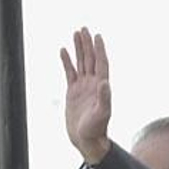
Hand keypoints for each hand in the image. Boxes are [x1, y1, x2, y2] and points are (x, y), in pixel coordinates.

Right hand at [60, 27, 112, 162]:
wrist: (86, 140)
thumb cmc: (96, 129)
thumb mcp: (101, 114)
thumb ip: (104, 99)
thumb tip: (104, 83)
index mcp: (102, 87)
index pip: (101, 63)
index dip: (99, 50)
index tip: (97, 35)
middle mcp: (93, 84)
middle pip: (90, 59)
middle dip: (87, 44)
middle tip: (84, 28)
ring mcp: (83, 87)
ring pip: (81, 63)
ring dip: (79, 49)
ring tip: (76, 33)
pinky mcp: (73, 92)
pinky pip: (70, 72)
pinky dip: (67, 61)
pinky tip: (63, 51)